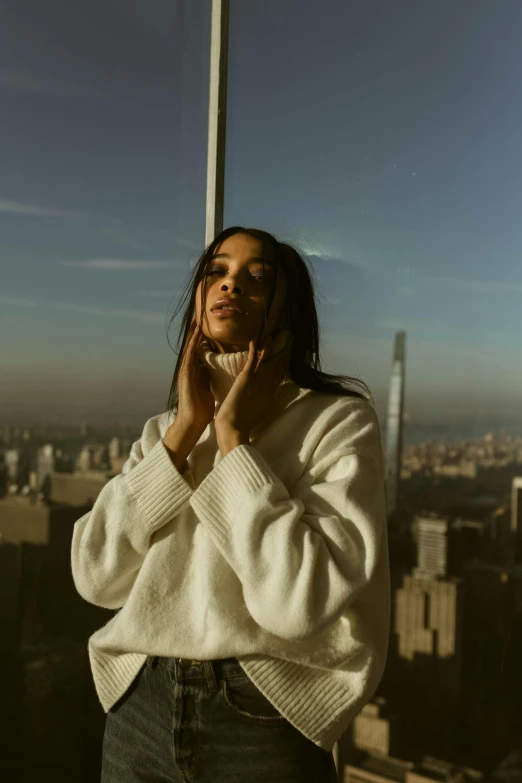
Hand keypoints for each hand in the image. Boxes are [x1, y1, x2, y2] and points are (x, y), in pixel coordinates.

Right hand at [175, 320, 214, 434]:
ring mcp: (185, 372)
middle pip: (192, 347)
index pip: (198, 351)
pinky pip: (190, 356)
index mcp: (195, 373)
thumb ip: (206, 377)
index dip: (202, 339)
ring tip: (197, 320)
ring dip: (193, 334)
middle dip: (196, 332)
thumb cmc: (200, 408)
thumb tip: (211, 369)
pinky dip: (193, 345)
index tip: (206, 327)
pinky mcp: (185, 375)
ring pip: (190, 348)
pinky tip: (196, 335)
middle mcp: (188, 370)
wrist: (192, 421)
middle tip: (199, 317)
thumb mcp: (206, 388)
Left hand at [214, 333, 291, 446]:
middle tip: (283, 339)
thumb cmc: (239, 424)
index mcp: (267, 395)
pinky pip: (252, 361)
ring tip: (269, 335)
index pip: (277, 376)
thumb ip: (256, 405)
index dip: (281, 364)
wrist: (233, 429)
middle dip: (278, 353)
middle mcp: (265, 387)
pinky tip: (253, 340)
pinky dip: (253, 350)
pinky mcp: (246, 378)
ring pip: (265, 361)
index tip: (284, 353)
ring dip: (267, 348)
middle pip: (275, 366)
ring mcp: (257, 382)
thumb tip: (255, 402)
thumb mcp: (251, 413)